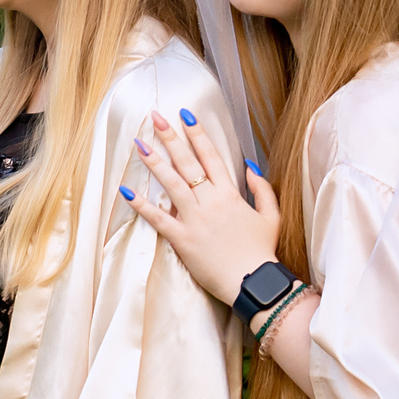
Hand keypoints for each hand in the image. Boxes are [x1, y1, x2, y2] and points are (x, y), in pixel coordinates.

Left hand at [121, 108, 285, 312]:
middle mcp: (211, 201)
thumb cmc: (262, 251)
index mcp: (231, 194)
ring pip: (172, 184)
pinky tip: (127, 191)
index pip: (211, 156)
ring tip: (139, 144)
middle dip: (171, 137)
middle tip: (155, 117)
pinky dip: (142, 205)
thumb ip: (262, 189)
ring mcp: (195, 219)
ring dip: (154, 162)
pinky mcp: (183, 239)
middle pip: (188, 163)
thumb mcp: (271, 216)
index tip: (186, 115)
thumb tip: (250, 166)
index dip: (198, 134)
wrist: (255, 282)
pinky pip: (159, 219)